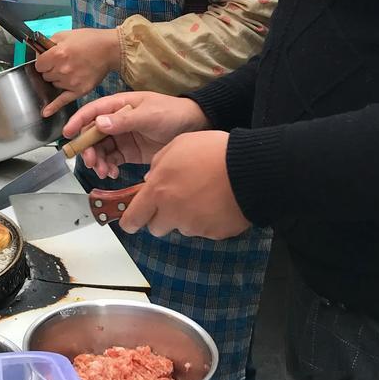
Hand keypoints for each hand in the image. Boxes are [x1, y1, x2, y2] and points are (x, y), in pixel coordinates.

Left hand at [36, 29, 120, 117]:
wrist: (109, 49)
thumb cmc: (88, 40)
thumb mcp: (64, 34)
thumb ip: (47, 44)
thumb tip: (38, 54)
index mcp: (57, 54)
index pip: (38, 65)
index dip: (43, 61)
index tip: (49, 59)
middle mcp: (63, 70)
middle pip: (45, 76)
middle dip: (51, 70)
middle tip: (63, 62)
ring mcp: (71, 82)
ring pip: (54, 85)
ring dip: (58, 79)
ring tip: (71, 70)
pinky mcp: (80, 90)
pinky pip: (62, 101)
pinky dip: (53, 107)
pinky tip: (46, 112)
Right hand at [63, 91, 208, 178]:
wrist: (195, 127)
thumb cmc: (172, 113)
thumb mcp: (149, 115)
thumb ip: (124, 120)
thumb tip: (99, 123)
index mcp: (119, 105)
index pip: (92, 111)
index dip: (78, 121)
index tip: (67, 134)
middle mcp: (116, 120)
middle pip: (93, 134)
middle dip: (88, 148)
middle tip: (92, 162)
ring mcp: (122, 137)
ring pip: (101, 149)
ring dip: (98, 161)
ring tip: (103, 171)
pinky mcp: (129, 152)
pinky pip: (112, 160)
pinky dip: (108, 167)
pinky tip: (112, 173)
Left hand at [118, 131, 248, 239]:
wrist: (249, 168)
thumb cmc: (213, 152)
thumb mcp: (177, 146)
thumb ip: (158, 164)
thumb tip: (151, 178)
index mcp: (159, 191)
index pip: (133, 218)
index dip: (129, 222)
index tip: (129, 222)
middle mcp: (173, 213)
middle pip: (156, 227)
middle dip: (160, 217)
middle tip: (173, 200)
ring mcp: (195, 226)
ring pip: (181, 227)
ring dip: (185, 216)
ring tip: (202, 194)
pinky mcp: (214, 233)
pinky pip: (204, 230)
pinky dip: (207, 220)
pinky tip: (216, 202)